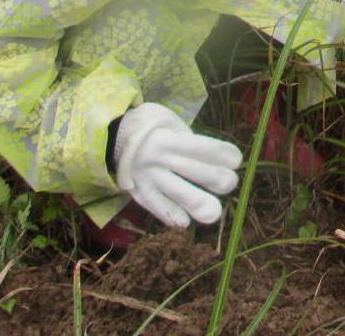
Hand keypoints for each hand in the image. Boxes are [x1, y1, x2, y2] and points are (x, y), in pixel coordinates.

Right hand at [114, 103, 242, 227]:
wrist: (108, 135)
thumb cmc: (148, 125)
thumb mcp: (167, 121)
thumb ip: (186, 139)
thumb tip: (210, 158)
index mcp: (168, 138)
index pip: (200, 148)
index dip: (220, 155)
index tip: (237, 160)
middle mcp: (158, 159)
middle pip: (194, 171)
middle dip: (217, 179)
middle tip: (230, 183)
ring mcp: (147, 178)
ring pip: (176, 193)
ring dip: (198, 203)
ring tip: (214, 214)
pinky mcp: (137, 192)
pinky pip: (155, 206)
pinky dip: (170, 216)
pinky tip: (185, 223)